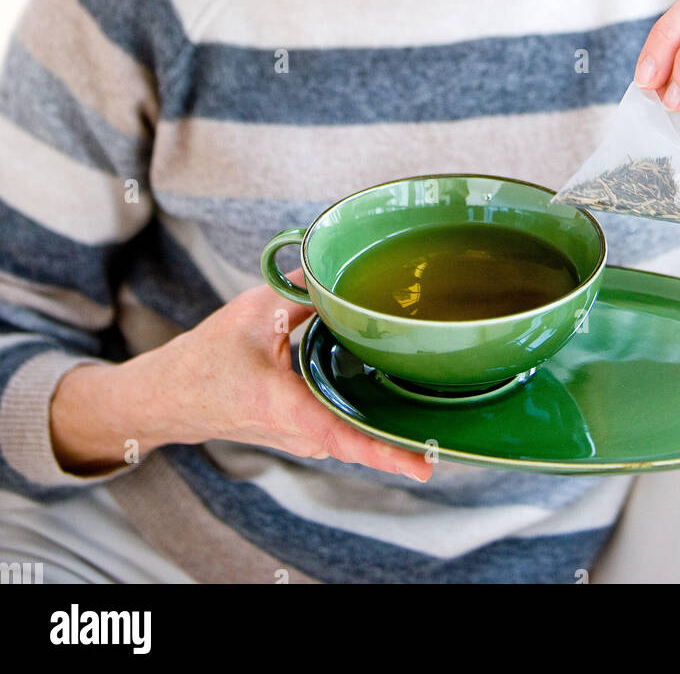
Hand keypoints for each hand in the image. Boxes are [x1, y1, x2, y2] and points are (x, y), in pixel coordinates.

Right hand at [155, 270, 432, 478]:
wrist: (173, 395)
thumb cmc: (208, 357)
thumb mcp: (256, 312)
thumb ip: (304, 293)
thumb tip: (341, 272)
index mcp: (286, 405)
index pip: (342, 436)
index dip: (385, 453)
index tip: (423, 466)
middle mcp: (298, 431)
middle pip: (360, 437)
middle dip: (403, 436)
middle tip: (447, 430)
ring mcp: (301, 438)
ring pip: (353, 432)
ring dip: (385, 422)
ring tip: (427, 411)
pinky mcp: (301, 433)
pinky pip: (342, 426)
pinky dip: (363, 414)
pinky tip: (386, 392)